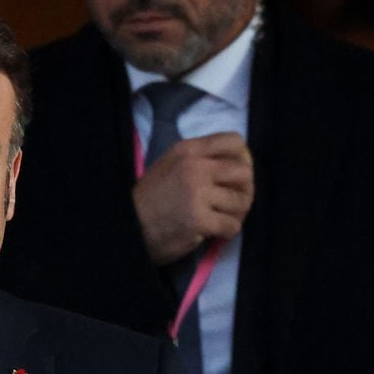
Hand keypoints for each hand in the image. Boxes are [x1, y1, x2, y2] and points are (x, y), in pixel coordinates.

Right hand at [132, 132, 253, 265]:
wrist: (129, 226)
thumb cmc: (151, 199)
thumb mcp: (170, 166)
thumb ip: (199, 160)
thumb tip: (240, 164)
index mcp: (187, 150)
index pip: (234, 142)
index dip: (242, 159)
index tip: (233, 176)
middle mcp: (194, 167)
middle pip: (244, 172)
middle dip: (243, 190)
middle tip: (232, 202)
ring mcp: (197, 193)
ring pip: (242, 201)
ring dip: (236, 214)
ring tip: (221, 218)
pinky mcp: (199, 220)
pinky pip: (232, 225)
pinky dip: (227, 231)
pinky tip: (214, 231)